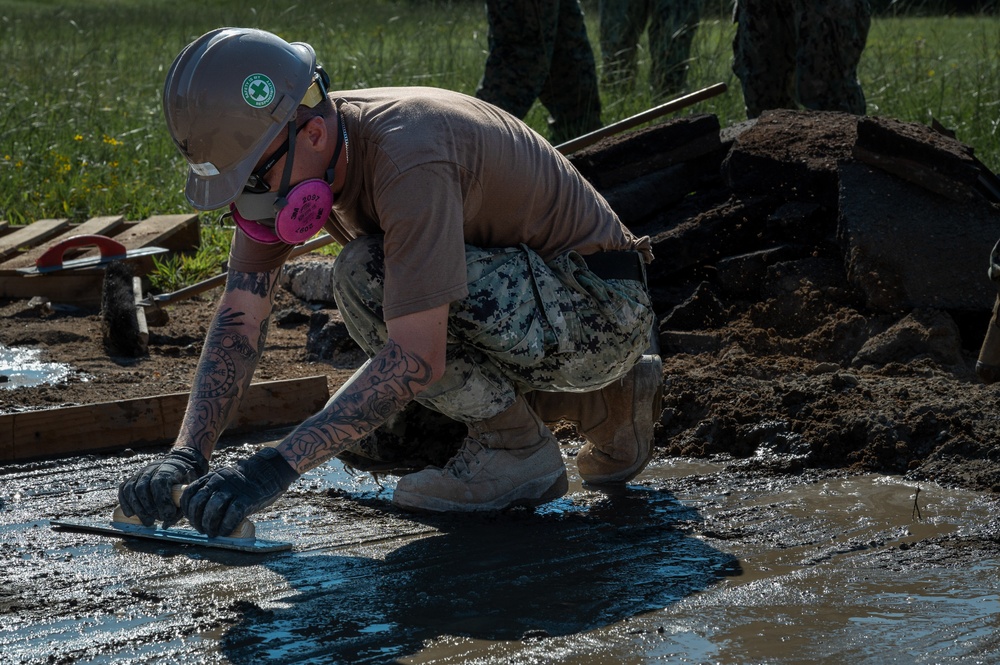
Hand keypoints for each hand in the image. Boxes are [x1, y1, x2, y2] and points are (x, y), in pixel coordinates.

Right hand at [118, 447, 208, 526]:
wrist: (179, 465)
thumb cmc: (185, 481)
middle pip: (142, 488)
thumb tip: (165, 524)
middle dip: (149, 508)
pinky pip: (123, 490)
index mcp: (169, 468)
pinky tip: (131, 515)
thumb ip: (180, 506)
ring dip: (138, 509)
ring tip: (148, 522)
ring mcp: (140, 473)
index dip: (162, 501)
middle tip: (156, 520)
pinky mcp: (132, 479)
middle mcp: (152, 468)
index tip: (168, 515)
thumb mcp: (188, 490)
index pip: (159, 482)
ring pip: (131, 490)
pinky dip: (125, 503)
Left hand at [180, 447, 298, 537]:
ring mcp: (233, 490)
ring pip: (212, 510)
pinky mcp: (246, 499)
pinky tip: (224, 532)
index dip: (186, 510)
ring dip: (208, 525)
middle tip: (201, 529)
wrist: (269, 472)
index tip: (191, 519)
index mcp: (212, 477)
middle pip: (198, 503)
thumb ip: (213, 490)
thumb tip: (201, 512)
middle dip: (196, 520)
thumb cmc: (246, 481)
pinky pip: (231, 516)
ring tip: (212, 533)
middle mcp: (219, 482)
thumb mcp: (225, 479)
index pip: (189, 493)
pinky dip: (225, 527)